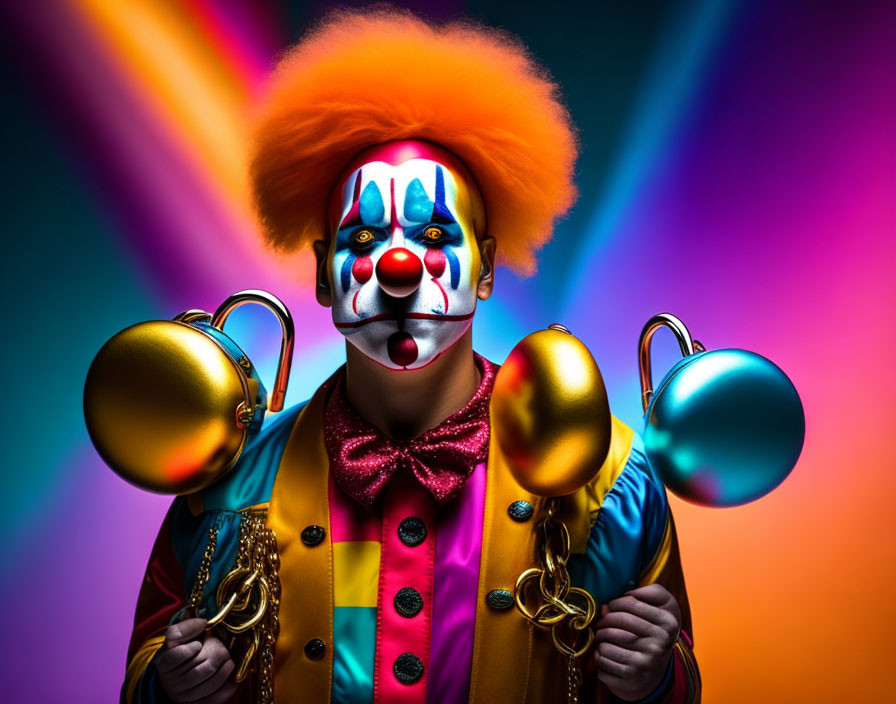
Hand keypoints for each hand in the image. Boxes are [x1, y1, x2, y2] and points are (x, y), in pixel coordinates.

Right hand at [157, 618, 238, 703]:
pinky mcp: (195, 703)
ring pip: (210, 682)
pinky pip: (215, 696)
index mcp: (165, 664)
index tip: (198, 643)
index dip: (191, 648)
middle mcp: (172, 682)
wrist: (176, 673)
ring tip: (227, 658)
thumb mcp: (177, 636)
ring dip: (225, 667)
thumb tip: (203, 623)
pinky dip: (227, 684)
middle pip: (200, 669)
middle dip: (216, 653)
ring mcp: (184, 695)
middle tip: (220, 645)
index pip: (176, 656)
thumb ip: (186, 626)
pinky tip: (228, 673)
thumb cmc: (180, 649)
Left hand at [592, 584, 680, 701]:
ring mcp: (645, 662)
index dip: (616, 601)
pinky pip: (602, 661)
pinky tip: (606, 653)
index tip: (612, 605)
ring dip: (600, 638)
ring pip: (606, 642)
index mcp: (669, 623)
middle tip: (603, 622)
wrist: (655, 671)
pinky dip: (598, 656)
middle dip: (604, 619)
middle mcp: (659, 644)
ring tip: (603, 637)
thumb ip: (647, 593)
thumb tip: (608, 604)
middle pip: (617, 620)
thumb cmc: (655, 631)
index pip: (631, 603)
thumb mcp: (664, 606)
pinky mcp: (631, 677)